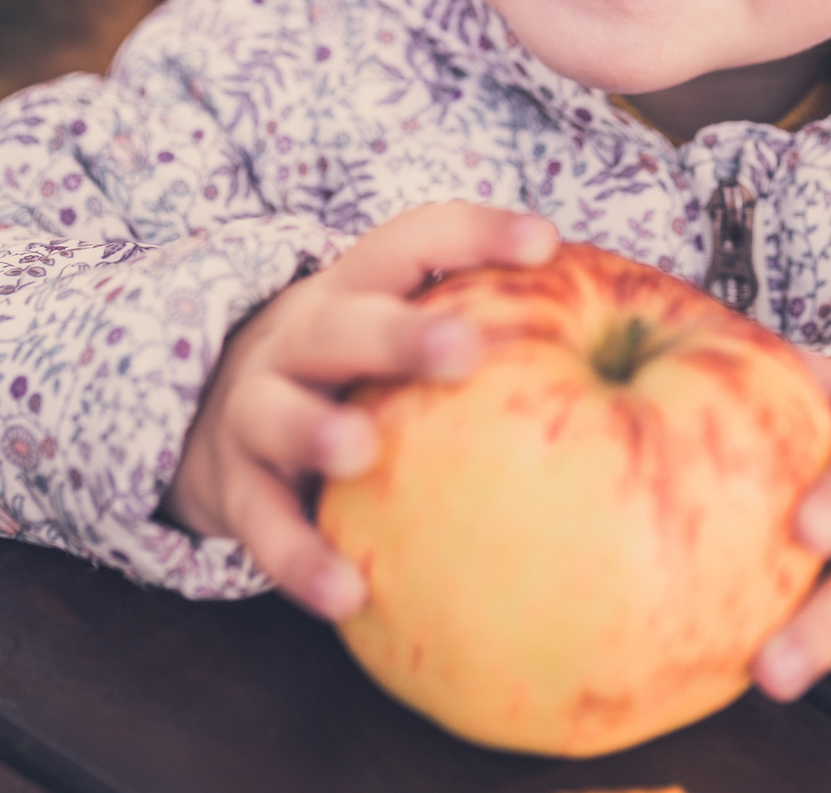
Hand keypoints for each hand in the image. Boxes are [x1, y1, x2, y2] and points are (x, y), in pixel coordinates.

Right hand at [164, 201, 556, 620]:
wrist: (200, 413)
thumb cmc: (345, 377)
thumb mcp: (384, 341)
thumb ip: (474, 335)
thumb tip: (631, 349)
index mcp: (353, 290)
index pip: (413, 242)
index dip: (474, 234)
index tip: (544, 241)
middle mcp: (300, 338)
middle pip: (345, 323)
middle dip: (401, 333)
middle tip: (464, 350)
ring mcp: (255, 410)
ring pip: (279, 412)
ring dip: (318, 430)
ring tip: (360, 452)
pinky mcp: (233, 487)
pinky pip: (263, 525)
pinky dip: (301, 560)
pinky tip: (348, 595)